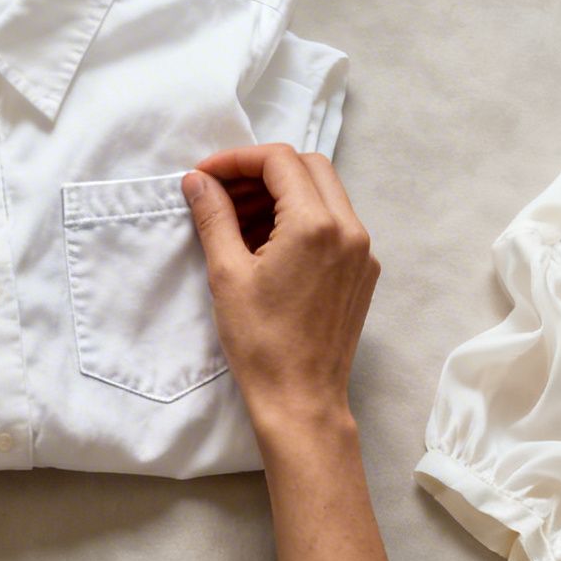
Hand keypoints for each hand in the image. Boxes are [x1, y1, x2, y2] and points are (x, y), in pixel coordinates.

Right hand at [183, 145, 378, 434]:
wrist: (301, 400)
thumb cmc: (261, 342)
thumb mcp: (227, 273)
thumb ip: (213, 216)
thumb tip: (198, 182)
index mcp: (316, 225)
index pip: (280, 160)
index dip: (238, 159)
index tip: (206, 177)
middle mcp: (349, 230)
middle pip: (308, 167)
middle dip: (261, 171)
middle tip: (222, 192)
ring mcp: (362, 252)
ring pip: (324, 194)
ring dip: (281, 194)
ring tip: (237, 219)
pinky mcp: (363, 272)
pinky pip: (334, 224)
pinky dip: (300, 219)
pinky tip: (266, 243)